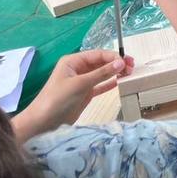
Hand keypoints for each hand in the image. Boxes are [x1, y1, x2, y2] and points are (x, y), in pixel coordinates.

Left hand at [15, 49, 133, 137]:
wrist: (43, 123)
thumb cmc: (58, 99)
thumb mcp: (80, 84)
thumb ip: (101, 73)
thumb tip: (121, 62)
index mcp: (73, 61)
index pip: (98, 54)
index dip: (114, 57)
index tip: (128, 62)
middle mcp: (78, 69)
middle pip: (101, 62)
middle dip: (116, 63)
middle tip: (132, 68)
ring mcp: (82, 81)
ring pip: (102, 73)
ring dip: (115, 73)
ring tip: (130, 74)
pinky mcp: (85, 93)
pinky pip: (101, 85)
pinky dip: (110, 83)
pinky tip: (120, 82)